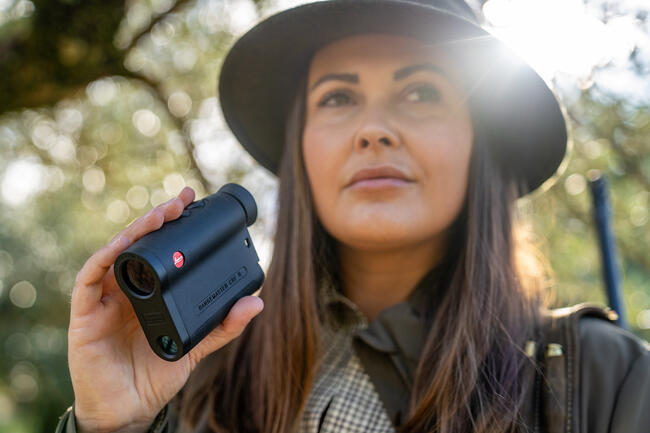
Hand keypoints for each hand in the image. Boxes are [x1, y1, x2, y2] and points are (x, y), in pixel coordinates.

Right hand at [68, 186, 263, 432]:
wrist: (129, 409)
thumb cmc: (157, 374)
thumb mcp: (196, 344)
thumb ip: (223, 325)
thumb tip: (257, 303)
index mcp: (150, 291)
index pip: (159, 249)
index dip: (173, 224)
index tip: (193, 202)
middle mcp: (126, 289)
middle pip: (138, 244)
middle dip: (157, 218)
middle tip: (180, 201)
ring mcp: (104, 299)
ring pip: (115, 253)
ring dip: (135, 231)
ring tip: (159, 216)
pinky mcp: (85, 314)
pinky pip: (89, 279)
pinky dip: (105, 258)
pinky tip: (123, 245)